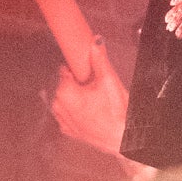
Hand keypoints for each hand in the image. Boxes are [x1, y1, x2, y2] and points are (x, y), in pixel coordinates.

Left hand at [52, 39, 133, 157]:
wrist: (122, 139)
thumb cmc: (116, 114)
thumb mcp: (109, 80)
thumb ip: (99, 59)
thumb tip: (95, 42)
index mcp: (65, 92)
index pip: (63, 71)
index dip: (76, 69)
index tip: (85, 71)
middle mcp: (58, 107)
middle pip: (63, 85)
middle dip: (76, 83)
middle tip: (93, 86)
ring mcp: (62, 120)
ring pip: (63, 100)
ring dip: (74, 97)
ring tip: (93, 99)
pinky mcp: (67, 130)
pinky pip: (67, 114)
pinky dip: (74, 111)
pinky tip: (89, 111)